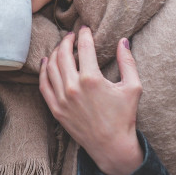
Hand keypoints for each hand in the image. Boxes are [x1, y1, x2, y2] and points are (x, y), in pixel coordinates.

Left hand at [39, 26, 143, 174]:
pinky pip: (43, 84)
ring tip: (62, 46)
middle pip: (63, 54)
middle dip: (67, 40)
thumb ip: (128, 62)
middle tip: (71, 35)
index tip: (85, 29)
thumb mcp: (133, 87)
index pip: (84, 48)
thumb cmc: (124, 117)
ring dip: (55, 53)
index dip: (84, 35)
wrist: (111, 145)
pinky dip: (43, 70)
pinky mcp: (55, 108)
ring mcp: (61, 98)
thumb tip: (123, 41)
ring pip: (50, 67)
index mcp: (92, 79)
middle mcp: (73, 87)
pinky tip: (46, 62)